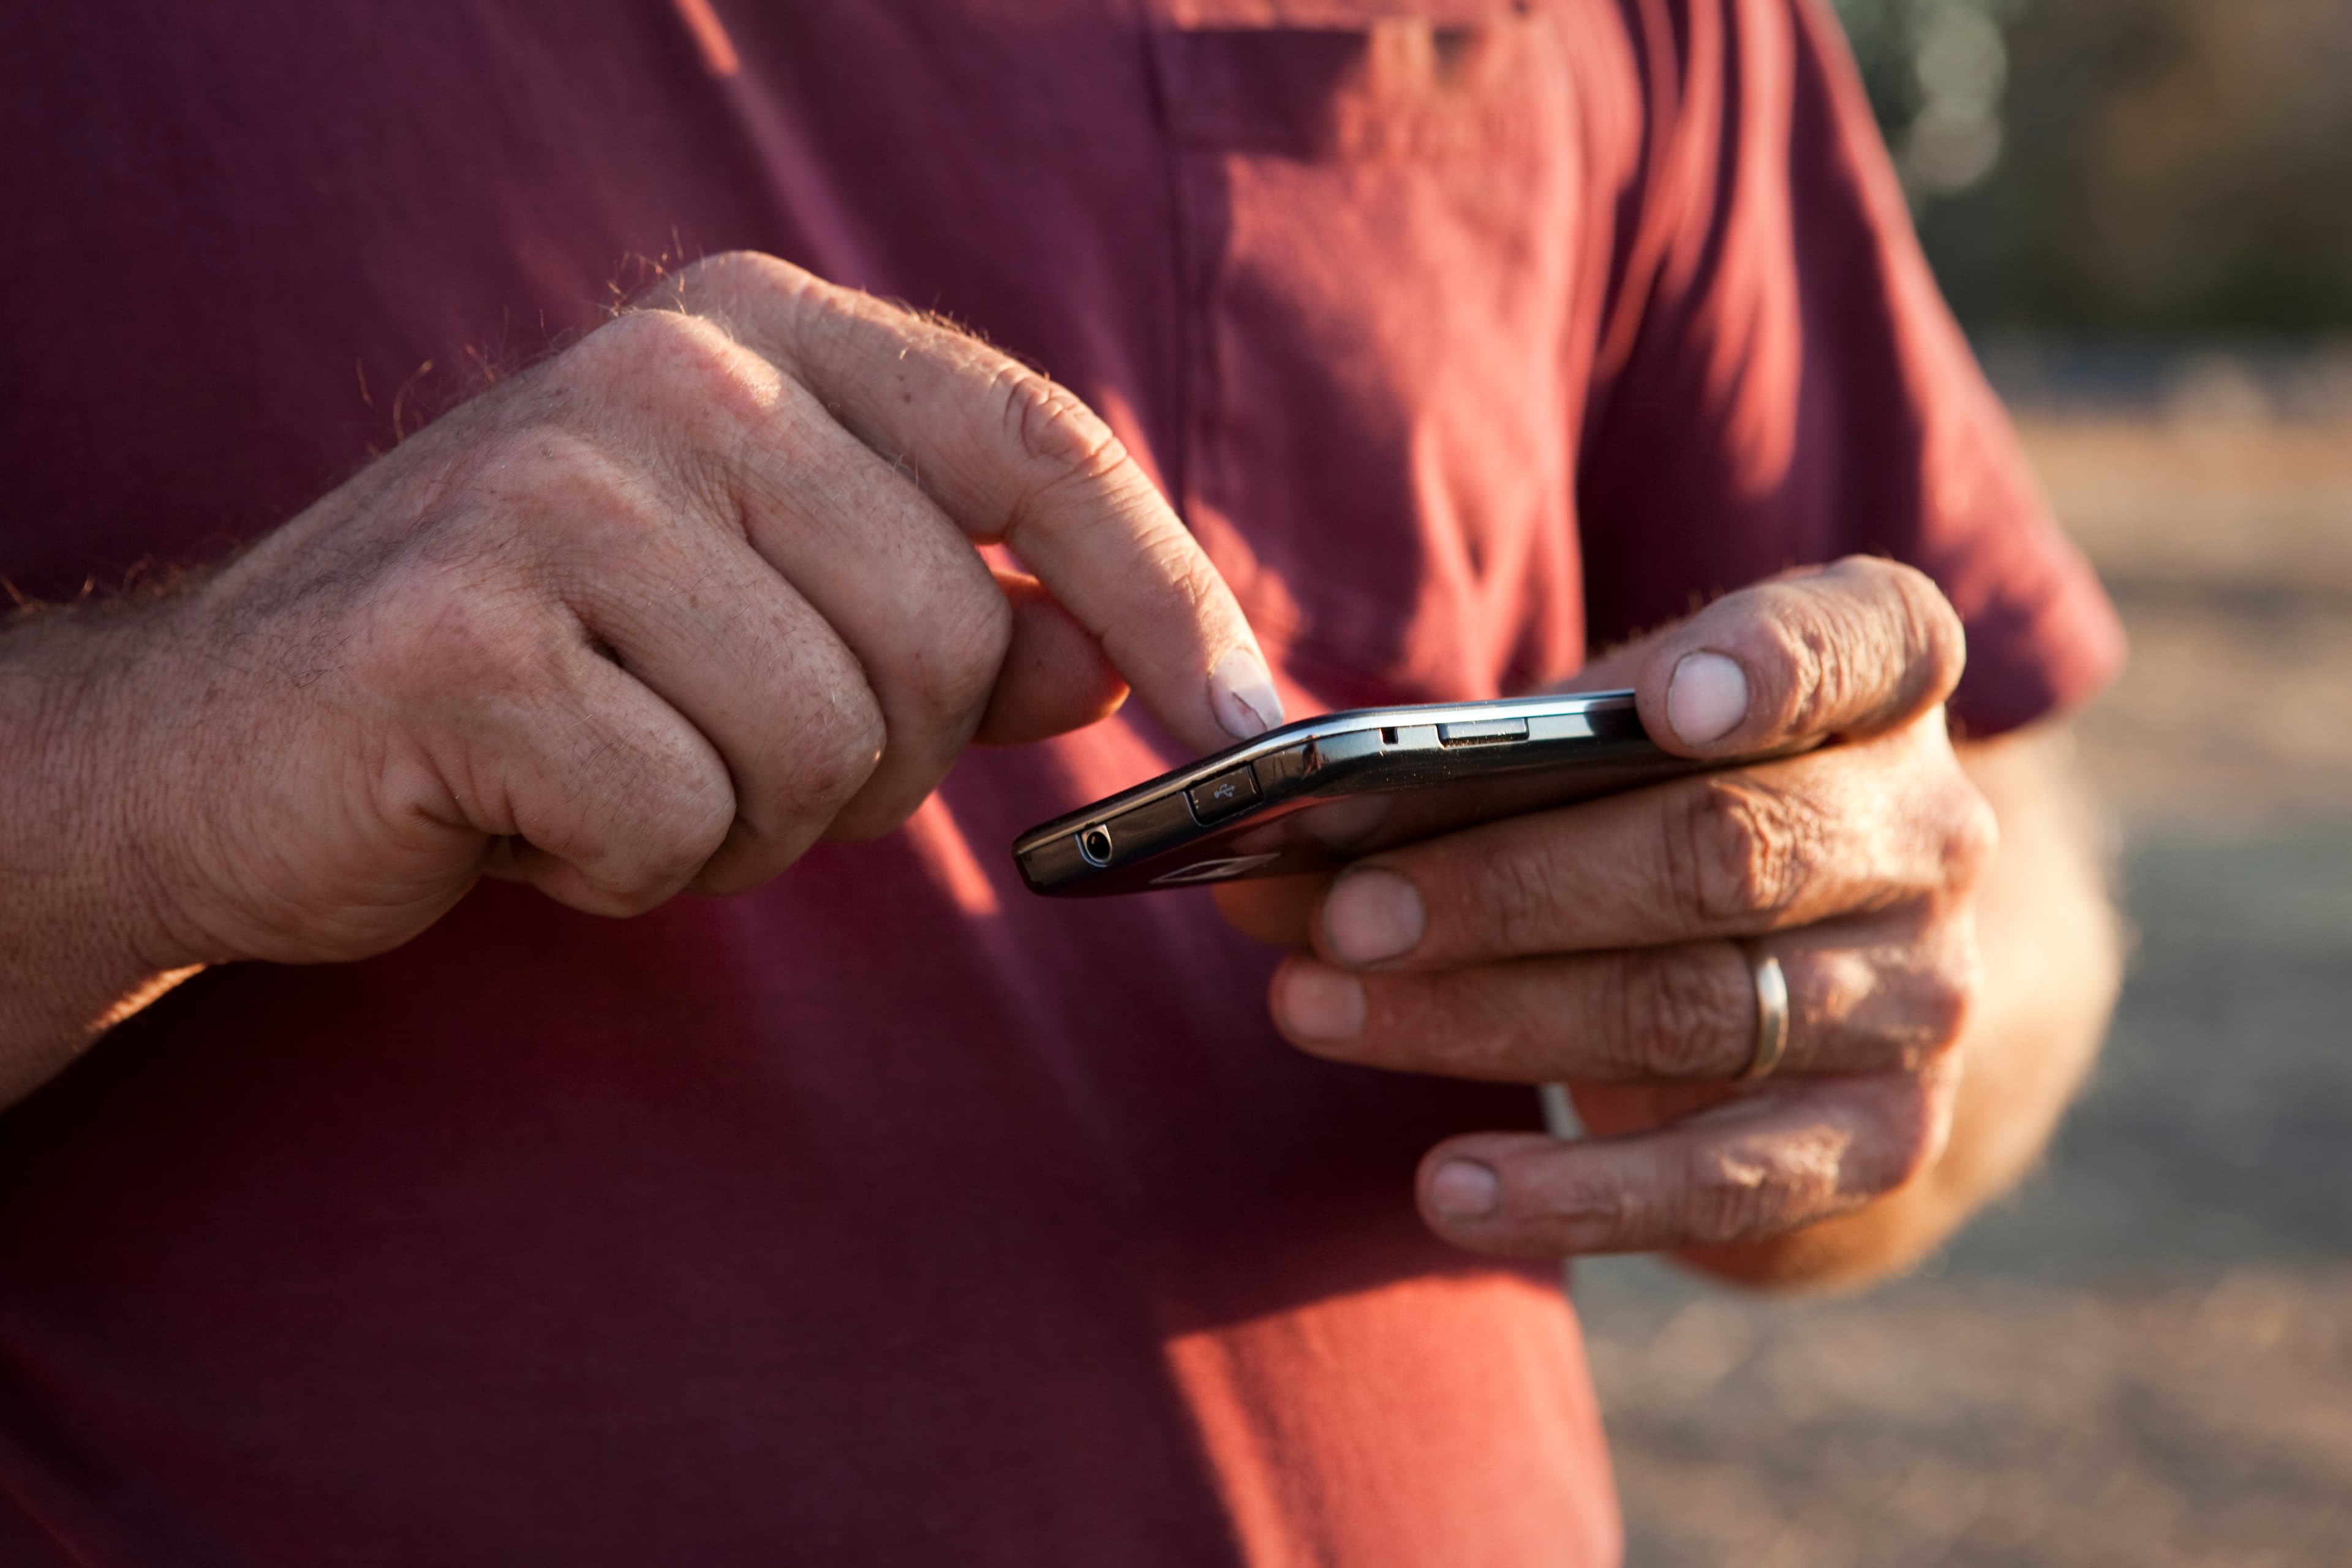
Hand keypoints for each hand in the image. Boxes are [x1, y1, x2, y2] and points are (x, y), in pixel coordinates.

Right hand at [78, 252, 1279, 969]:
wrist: (234, 739)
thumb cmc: (538, 676)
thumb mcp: (769, 619)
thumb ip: (955, 619)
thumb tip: (1122, 659)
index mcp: (757, 331)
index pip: (1036, 444)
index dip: (1165, 594)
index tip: (1249, 722)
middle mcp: (667, 370)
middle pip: (946, 636)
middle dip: (869, 760)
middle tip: (721, 757)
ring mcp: (557, 487)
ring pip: (828, 745)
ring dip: (742, 820)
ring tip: (617, 770)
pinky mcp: (466, 634)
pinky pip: (680, 822)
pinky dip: (630, 868)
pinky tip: (533, 813)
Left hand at [1216, 558, 1993, 1260]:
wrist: (1817, 973)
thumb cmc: (1657, 813)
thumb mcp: (1588, 752)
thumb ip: (1456, 777)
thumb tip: (1268, 859)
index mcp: (1877, 682)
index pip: (1865, 639)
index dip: (1774, 667)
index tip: (1667, 705)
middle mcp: (1929, 832)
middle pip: (1724, 852)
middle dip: (1513, 884)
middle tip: (1346, 911)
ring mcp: (1922, 995)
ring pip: (1694, 1009)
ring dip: (1486, 1018)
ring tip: (1321, 1009)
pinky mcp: (1881, 1139)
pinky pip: (1726, 1182)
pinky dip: (1575, 1194)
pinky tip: (1451, 1187)